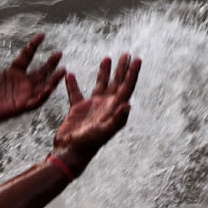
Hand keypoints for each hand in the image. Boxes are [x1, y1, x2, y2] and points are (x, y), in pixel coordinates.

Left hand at [0, 33, 64, 130]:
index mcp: (12, 73)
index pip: (27, 57)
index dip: (34, 46)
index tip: (41, 35)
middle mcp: (21, 83)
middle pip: (40, 71)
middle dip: (51, 63)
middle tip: (59, 53)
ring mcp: (22, 94)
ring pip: (43, 85)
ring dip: (53, 79)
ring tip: (62, 70)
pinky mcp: (21, 106)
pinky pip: (36, 100)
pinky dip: (44, 94)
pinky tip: (49, 87)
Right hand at [52, 54, 140, 176]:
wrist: (70, 153)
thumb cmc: (88, 144)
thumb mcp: (103, 131)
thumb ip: (117, 119)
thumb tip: (128, 105)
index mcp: (114, 108)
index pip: (126, 87)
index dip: (132, 73)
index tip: (137, 59)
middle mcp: (106, 105)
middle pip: (117, 82)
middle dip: (122, 68)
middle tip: (127, 54)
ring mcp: (92, 106)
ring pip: (100, 84)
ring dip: (104, 72)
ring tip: (107, 58)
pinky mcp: (78, 109)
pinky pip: (76, 93)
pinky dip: (73, 84)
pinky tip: (70, 74)